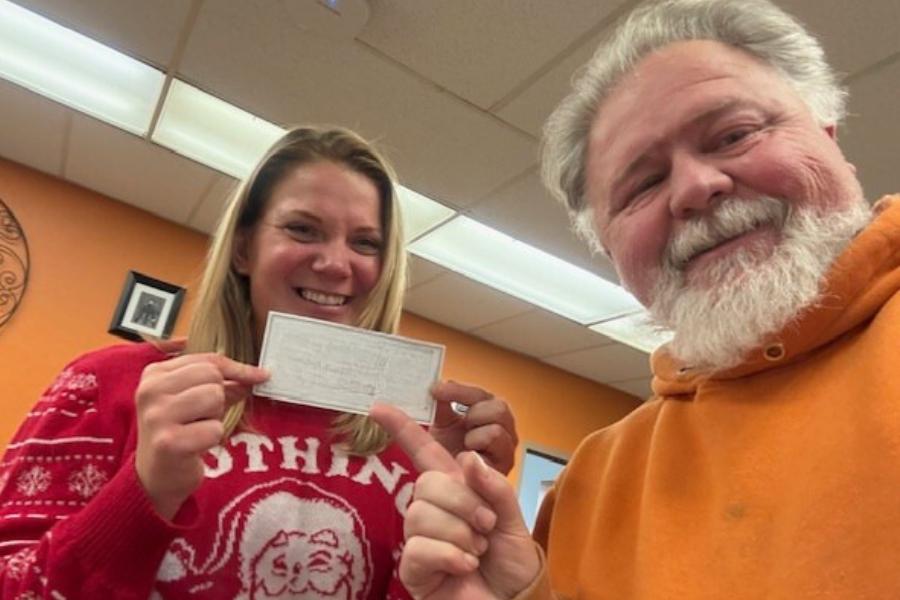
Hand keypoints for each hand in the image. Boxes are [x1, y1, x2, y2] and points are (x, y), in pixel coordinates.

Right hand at [135, 353, 268, 519]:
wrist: (155, 477)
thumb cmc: (177, 432)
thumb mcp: (192, 400)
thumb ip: (219, 383)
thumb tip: (256, 375)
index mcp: (154, 374)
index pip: (207, 360)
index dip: (237, 369)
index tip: (260, 375)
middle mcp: (150, 391)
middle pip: (212, 376)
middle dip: (218, 397)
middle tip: (201, 417)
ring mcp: (157, 416)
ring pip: (214, 398)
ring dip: (214, 418)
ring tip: (196, 429)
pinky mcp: (168, 442)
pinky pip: (214, 429)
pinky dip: (212, 439)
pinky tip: (195, 446)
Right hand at [371, 403, 539, 599]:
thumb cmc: (511, 563)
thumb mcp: (512, 519)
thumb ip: (494, 487)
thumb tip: (467, 458)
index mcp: (455, 490)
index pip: (423, 453)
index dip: (402, 429)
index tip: (378, 407)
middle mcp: (432, 510)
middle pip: (428, 483)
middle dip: (465, 503)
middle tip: (486, 526)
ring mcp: (420, 539)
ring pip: (422, 514)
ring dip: (460, 533)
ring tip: (477, 551)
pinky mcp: (413, 568)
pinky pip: (419, 547)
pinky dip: (450, 556)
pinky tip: (465, 567)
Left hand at [429, 381, 518, 474]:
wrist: (449, 486)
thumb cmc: (450, 457)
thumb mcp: (442, 427)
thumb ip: (441, 407)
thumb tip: (437, 387)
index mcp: (488, 413)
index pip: (480, 394)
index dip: (459, 390)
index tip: (436, 390)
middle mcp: (503, 427)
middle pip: (499, 405)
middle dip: (474, 412)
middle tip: (460, 423)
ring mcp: (506, 445)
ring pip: (497, 423)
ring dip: (475, 432)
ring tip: (465, 443)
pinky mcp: (506, 462)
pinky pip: (494, 439)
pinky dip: (477, 444)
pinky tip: (468, 455)